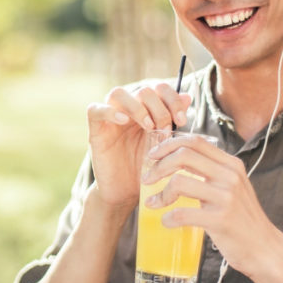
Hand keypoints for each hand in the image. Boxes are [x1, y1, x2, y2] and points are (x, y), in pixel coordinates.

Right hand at [85, 84, 191, 210]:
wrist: (127, 193)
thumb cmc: (147, 169)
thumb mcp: (165, 145)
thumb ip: (174, 121)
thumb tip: (187, 96)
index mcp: (146, 110)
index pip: (158, 88)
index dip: (172, 99)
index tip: (182, 120)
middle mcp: (127, 110)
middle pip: (142, 90)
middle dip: (159, 108)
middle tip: (165, 130)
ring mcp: (110, 119)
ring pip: (118, 93)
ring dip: (137, 107)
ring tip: (149, 127)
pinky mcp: (96, 131)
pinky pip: (95, 110)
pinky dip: (109, 111)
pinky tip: (123, 121)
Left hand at [143, 134, 279, 275]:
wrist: (263, 248)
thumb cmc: (241, 218)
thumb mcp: (231, 187)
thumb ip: (211, 172)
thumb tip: (176, 161)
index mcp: (231, 164)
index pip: (195, 141)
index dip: (168, 145)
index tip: (152, 156)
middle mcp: (230, 176)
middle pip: (183, 156)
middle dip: (158, 166)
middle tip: (147, 179)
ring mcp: (226, 197)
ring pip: (180, 182)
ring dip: (160, 194)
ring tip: (153, 204)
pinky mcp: (221, 220)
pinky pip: (183, 214)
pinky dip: (168, 218)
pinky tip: (167, 222)